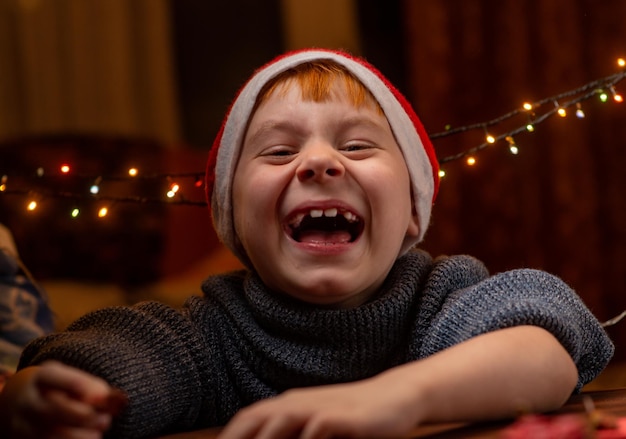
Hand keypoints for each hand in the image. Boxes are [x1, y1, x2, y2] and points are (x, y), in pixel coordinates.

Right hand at [0, 360, 125, 438]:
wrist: (20, 403)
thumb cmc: (56, 389)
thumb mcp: (68, 379)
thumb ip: (89, 385)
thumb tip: (106, 397)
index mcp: (41, 377)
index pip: (57, 378)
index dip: (81, 386)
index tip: (103, 395)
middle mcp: (27, 400)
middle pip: (55, 409)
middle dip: (85, 416)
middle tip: (106, 420)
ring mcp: (22, 423)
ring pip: (51, 433)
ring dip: (80, 436)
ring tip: (97, 433)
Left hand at [218, 372, 421, 438]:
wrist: (394, 397)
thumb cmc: (352, 416)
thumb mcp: (317, 424)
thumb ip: (294, 434)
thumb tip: (268, 438)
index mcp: (288, 404)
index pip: (247, 419)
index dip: (229, 436)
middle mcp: (297, 402)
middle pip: (255, 418)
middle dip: (237, 438)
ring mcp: (318, 407)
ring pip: (279, 422)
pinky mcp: (340, 416)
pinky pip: (315, 430)